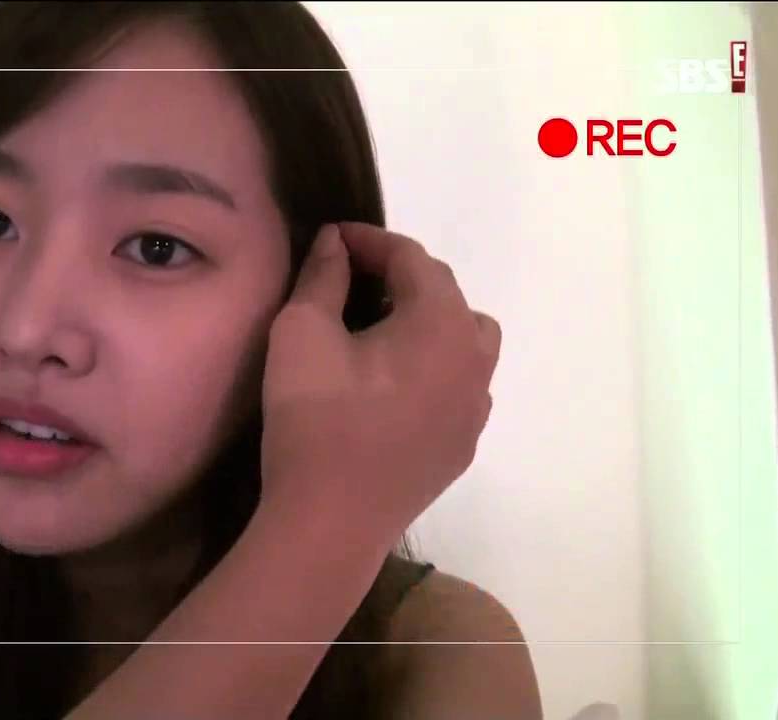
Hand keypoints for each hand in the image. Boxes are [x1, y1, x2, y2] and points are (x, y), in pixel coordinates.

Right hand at [259, 222, 500, 546]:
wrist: (329, 522)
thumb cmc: (313, 421)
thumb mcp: (301, 333)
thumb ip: (323, 277)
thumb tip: (336, 245)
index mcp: (442, 323)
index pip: (412, 259)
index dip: (370, 241)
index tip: (332, 238)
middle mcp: (474, 359)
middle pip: (446, 294)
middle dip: (399, 277)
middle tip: (349, 278)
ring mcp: (475, 407)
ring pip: (464, 340)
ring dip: (426, 320)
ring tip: (379, 328)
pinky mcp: (463, 445)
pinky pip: (459, 385)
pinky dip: (433, 366)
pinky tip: (393, 382)